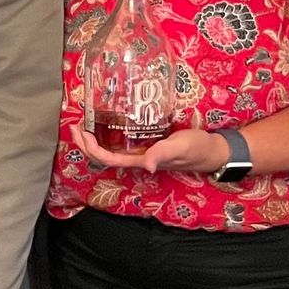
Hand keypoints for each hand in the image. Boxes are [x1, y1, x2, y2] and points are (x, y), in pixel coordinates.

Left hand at [68, 123, 228, 174]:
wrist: (214, 151)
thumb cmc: (198, 148)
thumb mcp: (181, 147)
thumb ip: (164, 154)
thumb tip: (147, 165)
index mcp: (142, 160)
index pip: (108, 158)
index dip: (91, 148)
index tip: (80, 131)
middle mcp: (138, 158)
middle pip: (103, 156)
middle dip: (85, 144)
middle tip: (74, 124)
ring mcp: (142, 153)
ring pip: (110, 150)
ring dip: (93, 139)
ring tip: (82, 123)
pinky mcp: (148, 146)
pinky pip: (121, 143)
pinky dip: (108, 134)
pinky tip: (104, 123)